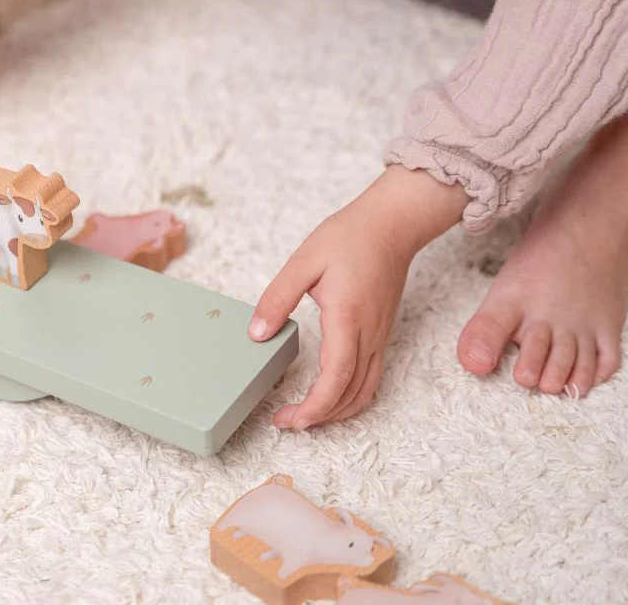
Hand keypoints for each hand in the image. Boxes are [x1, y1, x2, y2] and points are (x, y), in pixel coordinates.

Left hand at [249, 166, 467, 428]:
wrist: (391, 224)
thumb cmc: (349, 238)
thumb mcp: (303, 262)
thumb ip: (277, 299)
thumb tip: (257, 334)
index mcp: (347, 319)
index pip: (335, 380)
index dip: (314, 407)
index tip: (289, 419)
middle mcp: (368, 334)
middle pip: (351, 395)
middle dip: (319, 418)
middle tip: (286, 422)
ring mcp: (379, 336)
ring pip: (365, 391)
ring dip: (337, 412)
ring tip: (305, 416)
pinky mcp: (381, 333)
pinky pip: (371, 377)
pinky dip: (351, 397)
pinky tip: (330, 397)